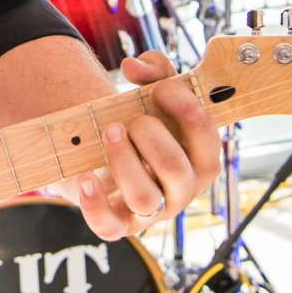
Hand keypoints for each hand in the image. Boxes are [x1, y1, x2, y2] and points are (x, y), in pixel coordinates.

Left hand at [70, 51, 221, 241]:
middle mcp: (183, 189)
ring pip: (144, 198)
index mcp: (201, 158)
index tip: (160, 89)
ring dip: (123, 160)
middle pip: (175, 169)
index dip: (184, 107)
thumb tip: (134, 66)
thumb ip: (154, 71)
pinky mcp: (119, 224)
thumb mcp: (158, 96)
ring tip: (109, 132)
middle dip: (149, 135)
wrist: (115, 160)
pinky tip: (85, 177)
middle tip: (129, 119)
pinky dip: (94, 203)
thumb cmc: (147, 126)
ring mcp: (152, 211)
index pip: (206, 138)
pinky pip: (109, 226)